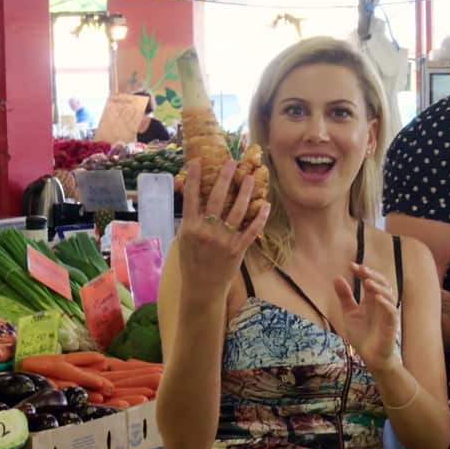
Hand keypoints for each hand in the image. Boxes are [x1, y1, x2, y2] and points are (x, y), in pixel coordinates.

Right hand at [177, 160, 269, 301]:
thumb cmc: (191, 261)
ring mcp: (224, 240)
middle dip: (225, 178)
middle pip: (217, 198)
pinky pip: (252, 229)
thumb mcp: (184, 238)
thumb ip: (190, 217)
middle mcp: (207, 231)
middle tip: (232, 162)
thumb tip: (191, 195)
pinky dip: (260, 217)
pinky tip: (266, 205)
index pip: (192, 197)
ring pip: (237, 210)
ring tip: (250, 178)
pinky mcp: (238, 248)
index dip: (195, 178)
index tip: (198, 161)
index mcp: (190, 227)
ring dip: (245, 192)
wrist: (202, 287)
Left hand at [333, 263, 400, 374]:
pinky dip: (385, 303)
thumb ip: (345, 296)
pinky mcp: (391, 324)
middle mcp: (380, 303)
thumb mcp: (349, 313)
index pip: (370, 280)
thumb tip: (337, 277)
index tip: (351, 266)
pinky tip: (376, 297)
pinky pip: (391, 311)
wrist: (370, 356)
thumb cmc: (362, 335)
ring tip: (367, 282)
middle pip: (382, 283)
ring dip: (379, 287)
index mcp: (371, 299)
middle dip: (372, 275)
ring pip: (388, 294)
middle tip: (361, 270)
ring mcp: (387, 313)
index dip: (362, 272)